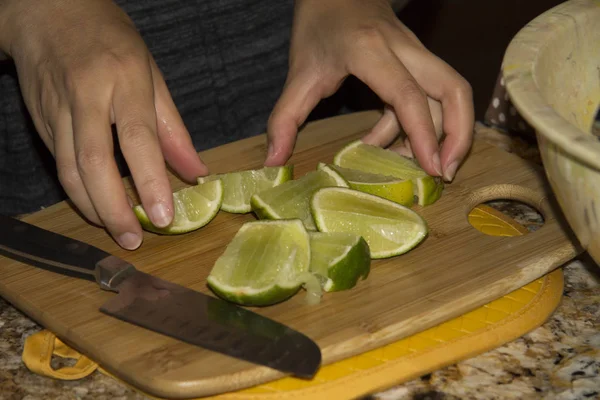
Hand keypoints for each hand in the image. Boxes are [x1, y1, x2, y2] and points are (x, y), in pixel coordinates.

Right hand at [0, 0, 206, 248]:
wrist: (45, 10)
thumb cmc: (109, 38)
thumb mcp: (152, 73)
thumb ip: (173, 128)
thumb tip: (197, 172)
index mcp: (124, 79)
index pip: (137, 139)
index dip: (150, 182)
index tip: (163, 217)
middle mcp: (87, 96)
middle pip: (94, 164)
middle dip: (113, 209)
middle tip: (133, 239)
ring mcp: (57, 109)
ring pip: (69, 170)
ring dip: (92, 208)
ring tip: (116, 230)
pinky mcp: (41, 120)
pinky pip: (60, 162)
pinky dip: (78, 190)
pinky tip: (97, 205)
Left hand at [266, 0, 473, 180]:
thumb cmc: (318, 26)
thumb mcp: (298, 73)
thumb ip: (285, 119)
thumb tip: (274, 162)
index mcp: (369, 50)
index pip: (407, 95)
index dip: (424, 135)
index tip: (431, 171)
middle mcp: (403, 49)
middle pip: (453, 89)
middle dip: (459, 136)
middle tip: (443, 174)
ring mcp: (415, 53)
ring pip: (450, 92)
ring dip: (445, 132)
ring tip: (419, 169)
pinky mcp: (417, 61)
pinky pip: (429, 96)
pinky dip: (415, 125)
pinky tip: (385, 145)